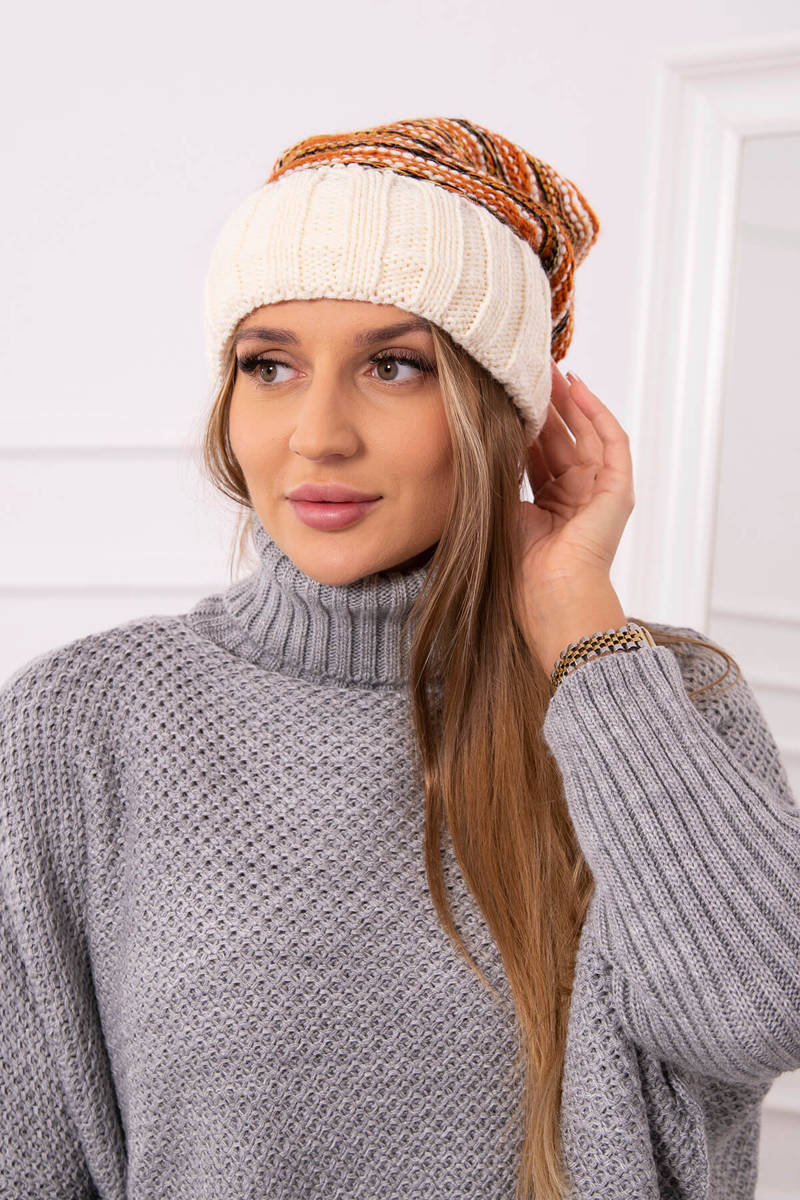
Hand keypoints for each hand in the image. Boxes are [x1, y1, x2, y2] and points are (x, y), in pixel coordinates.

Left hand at [514, 361, 634, 668]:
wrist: (550, 596)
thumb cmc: (520, 569)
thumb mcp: (501, 510)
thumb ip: (498, 478)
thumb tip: (475, 442)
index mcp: (550, 505)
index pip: (537, 453)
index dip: (524, 422)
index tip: (507, 393)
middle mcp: (576, 496)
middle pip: (562, 438)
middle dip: (547, 403)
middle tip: (529, 369)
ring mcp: (600, 492)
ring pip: (586, 433)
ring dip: (570, 399)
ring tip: (552, 368)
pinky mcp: (618, 490)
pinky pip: (612, 441)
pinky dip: (597, 412)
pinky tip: (580, 387)